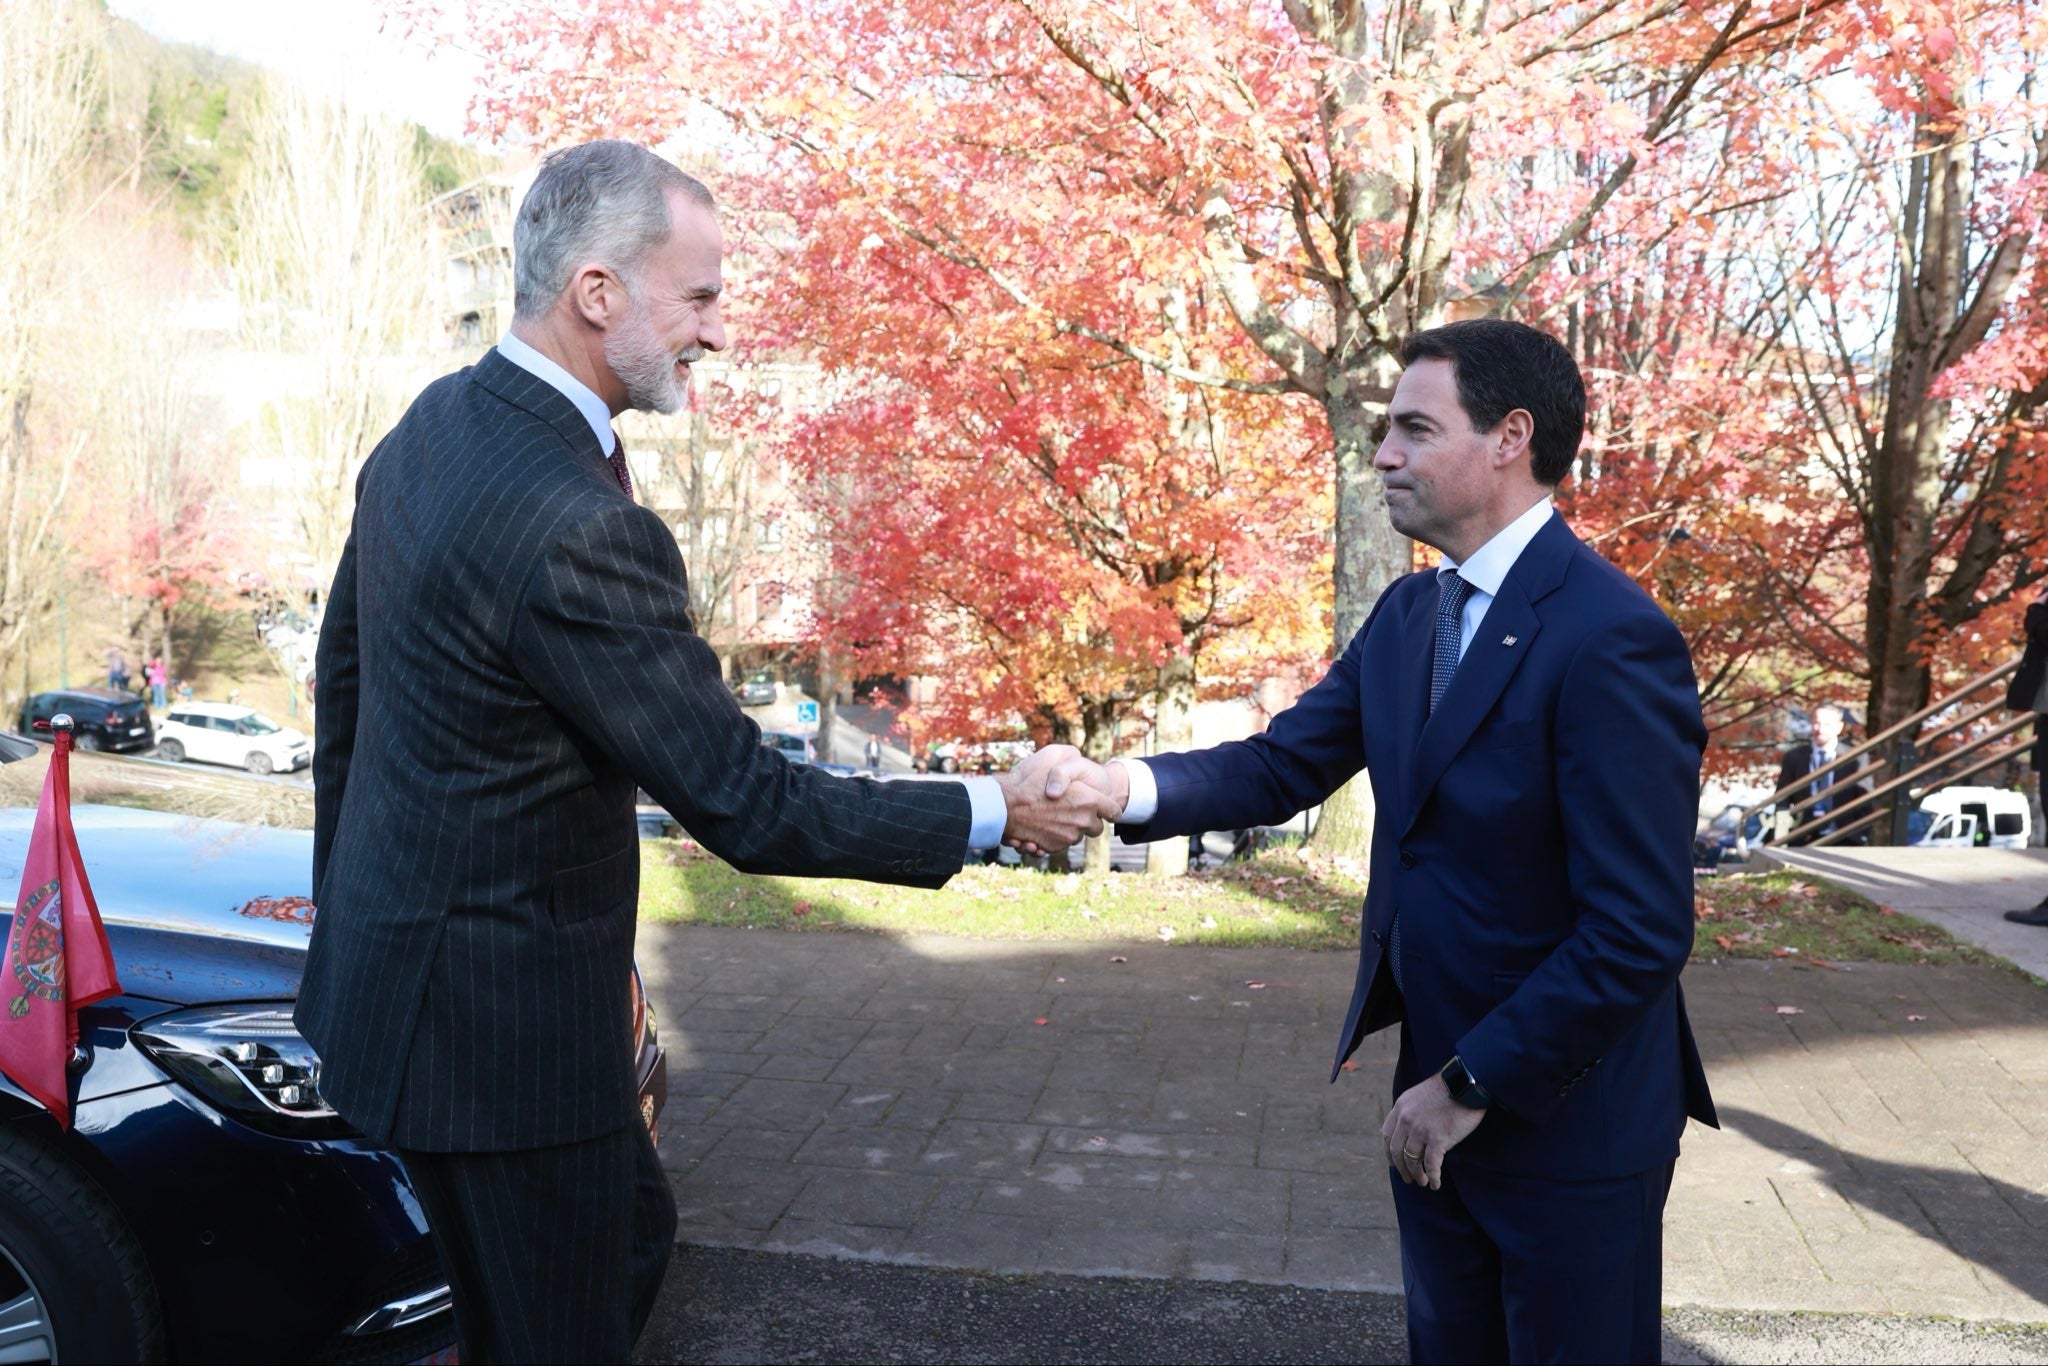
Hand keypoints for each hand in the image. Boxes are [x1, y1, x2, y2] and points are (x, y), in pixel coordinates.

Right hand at [997, 746, 1122, 852]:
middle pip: (1096, 828)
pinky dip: (1054, 837)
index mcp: (1089, 800)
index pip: (1113, 811)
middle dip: (1089, 820)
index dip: (1111, 809)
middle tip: (1075, 810)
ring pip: (1077, 836)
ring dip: (1070, 828)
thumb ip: (1073, 761)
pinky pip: (1060, 844)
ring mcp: (1068, 837)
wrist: (1003, 806)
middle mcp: (1082, 821)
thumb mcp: (1053, 756)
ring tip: (1054, 816)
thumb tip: (1083, 767)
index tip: (1108, 810)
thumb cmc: (1027, 780)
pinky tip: (1042, 825)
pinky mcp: (1053, 848)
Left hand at [1381, 1072, 1486, 1189]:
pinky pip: (1432, 1165)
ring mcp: (1421, 1130)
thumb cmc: (1447, 1089)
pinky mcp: (1438, 1139)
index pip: (1386, 1135)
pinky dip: (1432, 1177)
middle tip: (1407, 1178)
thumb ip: (1410, 1111)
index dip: (1388, 1152)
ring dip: (1416, 1174)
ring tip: (1421, 1182)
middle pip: (1396, 1151)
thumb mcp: (1418, 1095)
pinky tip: (1435, 1184)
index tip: (1393, 1162)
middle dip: (1401, 1168)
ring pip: (1412, 1160)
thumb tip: (1407, 1129)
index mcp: (1400, 1107)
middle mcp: (1406, 1120)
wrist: (1465, 1084)